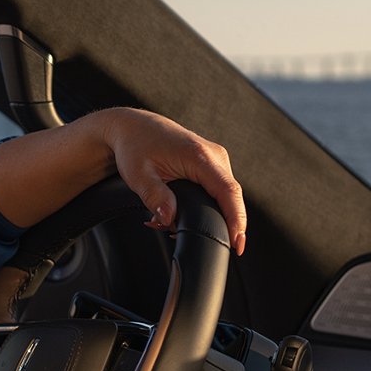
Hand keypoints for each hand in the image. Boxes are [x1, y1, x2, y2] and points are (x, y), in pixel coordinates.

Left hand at [95, 108, 247, 254]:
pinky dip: (203, 206)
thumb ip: (155, 197)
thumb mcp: (138, 175)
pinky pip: (217, 190)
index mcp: (199, 156)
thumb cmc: (135, 146)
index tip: (237, 242)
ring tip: (170, 224)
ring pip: (224, 196)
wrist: (134, 128)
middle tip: (185, 237)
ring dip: (206, 216)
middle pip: (230, 198)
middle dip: (216, 224)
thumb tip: (168, 219)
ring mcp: (215, 159)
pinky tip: (178, 214)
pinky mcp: (211, 165)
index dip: (236, 219)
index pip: (228, 191)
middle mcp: (214, 155)